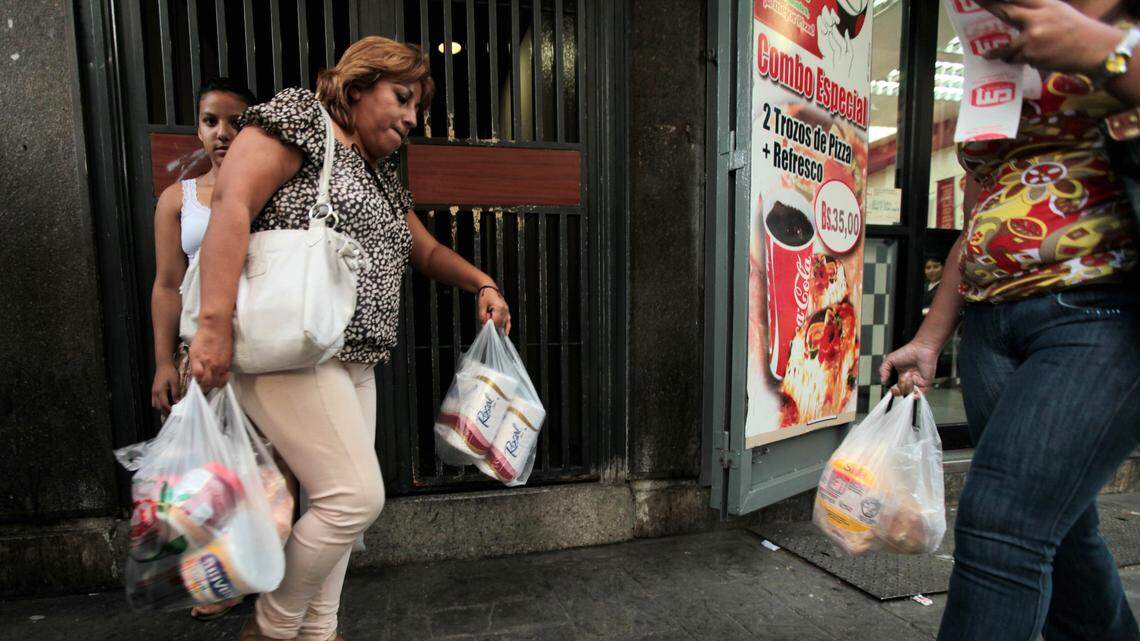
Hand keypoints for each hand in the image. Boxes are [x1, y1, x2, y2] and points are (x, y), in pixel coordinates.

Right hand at [150, 362, 181, 413]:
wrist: (163, 364)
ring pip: (155, 404)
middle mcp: (155, 392)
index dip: (169, 410)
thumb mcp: (175, 382)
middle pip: (158, 406)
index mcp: (160, 391)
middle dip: (164, 411)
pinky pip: (154, 400)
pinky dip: (158, 403)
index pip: (164, 404)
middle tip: (172, 413)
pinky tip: (165, 402)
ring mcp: (153, 391)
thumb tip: (177, 402)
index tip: (175, 412)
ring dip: (161, 408)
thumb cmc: (170, 372)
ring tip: (169, 409)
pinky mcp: (154, 389)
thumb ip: (175, 393)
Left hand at [188, 324, 232, 391]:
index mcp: (198, 360)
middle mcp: (209, 363)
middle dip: (205, 387)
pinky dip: (222, 380)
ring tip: (212, 384)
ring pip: (217, 383)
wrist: (216, 326)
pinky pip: (225, 377)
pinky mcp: (228, 362)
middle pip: (208, 383)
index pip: (197, 378)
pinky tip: (220, 378)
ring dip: (214, 385)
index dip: (197, 383)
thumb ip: (195, 363)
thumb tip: (197, 374)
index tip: (197, 384)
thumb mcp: (193, 350)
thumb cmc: (204, 336)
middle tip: (204, 388)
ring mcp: (219, 364)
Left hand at [477, 286, 511, 333]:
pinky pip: (508, 321)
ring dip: (496, 323)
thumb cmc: (485, 295)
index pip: (495, 321)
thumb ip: (482, 317)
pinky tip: (506, 333)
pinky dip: (507, 327)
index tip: (484, 322)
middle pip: (499, 323)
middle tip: (486, 315)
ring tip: (491, 315)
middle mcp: (505, 309)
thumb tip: (485, 325)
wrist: (489, 289)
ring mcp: (507, 310)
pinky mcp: (507, 311)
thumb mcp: (481, 306)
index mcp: (499, 307)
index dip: (489, 323)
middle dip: (492, 322)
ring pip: (503, 323)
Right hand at [878, 339, 940, 396]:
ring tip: (908, 377)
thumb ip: (883, 370)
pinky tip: (913, 390)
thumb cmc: (908, 351)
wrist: (921, 349)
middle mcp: (910, 380)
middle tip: (899, 382)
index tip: (891, 388)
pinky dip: (916, 395)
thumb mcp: (890, 359)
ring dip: (907, 387)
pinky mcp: (925, 383)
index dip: (893, 390)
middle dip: (899, 389)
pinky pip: (921, 394)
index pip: (896, 388)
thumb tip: (882, 381)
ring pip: (910, 393)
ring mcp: (917, 382)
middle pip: (902, 392)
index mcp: (902, 375)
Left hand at [976, 0, 1123, 73]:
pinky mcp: (1031, 54)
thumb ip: (1037, 10)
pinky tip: (1021, 60)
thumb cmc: (1076, 31)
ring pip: (1007, 44)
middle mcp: (1038, 17)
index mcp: (1046, 4)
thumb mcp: (1058, 11)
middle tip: (975, 1)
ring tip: (988, 54)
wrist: (1094, 49)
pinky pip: (1015, 58)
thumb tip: (1013, 13)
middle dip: (990, 6)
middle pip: (1006, 11)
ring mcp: (1033, 36)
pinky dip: (1015, 60)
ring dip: (998, 51)